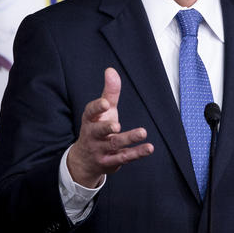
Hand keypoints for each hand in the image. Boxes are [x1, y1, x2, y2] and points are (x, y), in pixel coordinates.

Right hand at [67, 67, 153, 186]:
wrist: (85, 160)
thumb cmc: (96, 129)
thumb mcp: (102, 111)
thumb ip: (109, 92)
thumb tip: (111, 70)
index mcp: (90, 120)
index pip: (90, 112)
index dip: (97, 108)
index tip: (105, 103)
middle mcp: (93, 135)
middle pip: (99, 131)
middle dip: (106, 128)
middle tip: (116, 125)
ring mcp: (101, 150)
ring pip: (114, 144)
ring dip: (128, 139)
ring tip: (142, 132)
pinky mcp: (110, 162)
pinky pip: (124, 157)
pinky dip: (137, 153)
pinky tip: (148, 148)